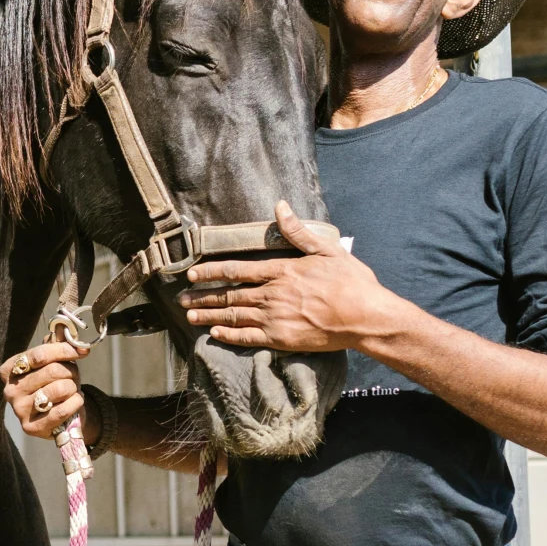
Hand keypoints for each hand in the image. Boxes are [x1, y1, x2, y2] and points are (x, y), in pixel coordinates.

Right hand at [0, 336, 99, 444]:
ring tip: (71, 390)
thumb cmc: (55, 383)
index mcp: (10, 370)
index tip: (80, 351)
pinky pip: (63, 409)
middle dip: (71, 372)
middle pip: (52, 371)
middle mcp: (10, 390)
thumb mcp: (54, 362)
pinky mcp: (32, 428)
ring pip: (60, 389)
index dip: (64, 350)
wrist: (60, 416)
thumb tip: (63, 328)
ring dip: (73, 388)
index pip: (40, 355)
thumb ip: (56, 344)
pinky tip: (74, 402)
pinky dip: (76, 403)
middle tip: (73, 376)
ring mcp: (19, 410)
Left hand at [180, 200, 397, 353]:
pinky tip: (215, 335)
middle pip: (230, 295)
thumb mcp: (327, 249)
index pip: (237, 270)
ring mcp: (275, 319)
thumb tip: (280, 206)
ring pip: (234, 316)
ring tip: (189, 316)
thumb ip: (298, 231)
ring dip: (209, 316)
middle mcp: (273, 295)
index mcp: (282, 271)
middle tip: (181, 299)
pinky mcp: (281, 339)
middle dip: (203, 297)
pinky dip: (230, 335)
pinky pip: (248, 337)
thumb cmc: (351, 282)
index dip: (212, 272)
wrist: (365, 317)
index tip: (194, 274)